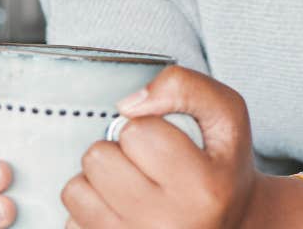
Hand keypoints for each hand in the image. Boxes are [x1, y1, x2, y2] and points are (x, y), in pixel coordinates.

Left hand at [61, 65, 258, 228]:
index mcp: (202, 189)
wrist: (231, 225)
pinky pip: (71, 219)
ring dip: (99, 180)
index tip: (166, 141)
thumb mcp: (228, 115)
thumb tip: (129, 103)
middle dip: (118, 152)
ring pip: (76, 189)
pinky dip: (91, 209)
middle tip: (146, 163)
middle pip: (98, 158)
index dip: (147, 126)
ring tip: (131, 185)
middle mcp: (168, 224)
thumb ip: (187, 87)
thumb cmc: (224, 168)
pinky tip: (122, 211)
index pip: (137, 132)